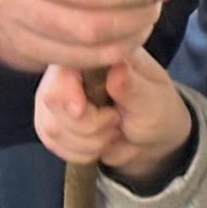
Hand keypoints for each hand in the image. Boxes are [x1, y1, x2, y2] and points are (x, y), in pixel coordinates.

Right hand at [35, 55, 192, 189]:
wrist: (151, 136)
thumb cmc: (156, 109)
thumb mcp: (153, 100)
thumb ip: (133, 88)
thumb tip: (118, 68)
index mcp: (94, 54)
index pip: (62, 67)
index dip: (67, 91)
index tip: (82, 110)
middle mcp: (67, 72)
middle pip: (52, 101)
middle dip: (88, 124)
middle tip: (116, 120)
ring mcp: (55, 97)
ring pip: (52, 128)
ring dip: (89, 142)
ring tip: (113, 130)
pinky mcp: (50, 122)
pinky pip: (53, 144)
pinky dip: (81, 153)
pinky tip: (100, 144)